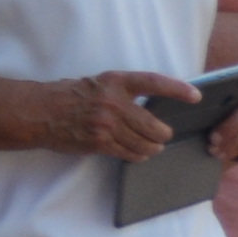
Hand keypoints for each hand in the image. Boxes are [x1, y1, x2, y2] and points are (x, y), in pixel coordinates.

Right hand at [55, 68, 191, 160]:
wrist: (42, 111)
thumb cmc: (70, 94)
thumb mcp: (99, 83)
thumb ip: (123, 91)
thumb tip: (149, 105)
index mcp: (115, 81)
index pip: (153, 82)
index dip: (177, 89)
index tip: (195, 95)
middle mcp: (113, 102)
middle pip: (152, 124)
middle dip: (163, 133)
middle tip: (165, 135)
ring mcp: (107, 124)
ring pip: (143, 142)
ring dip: (152, 147)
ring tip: (154, 147)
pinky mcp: (99, 143)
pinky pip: (128, 153)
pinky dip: (138, 155)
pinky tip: (140, 154)